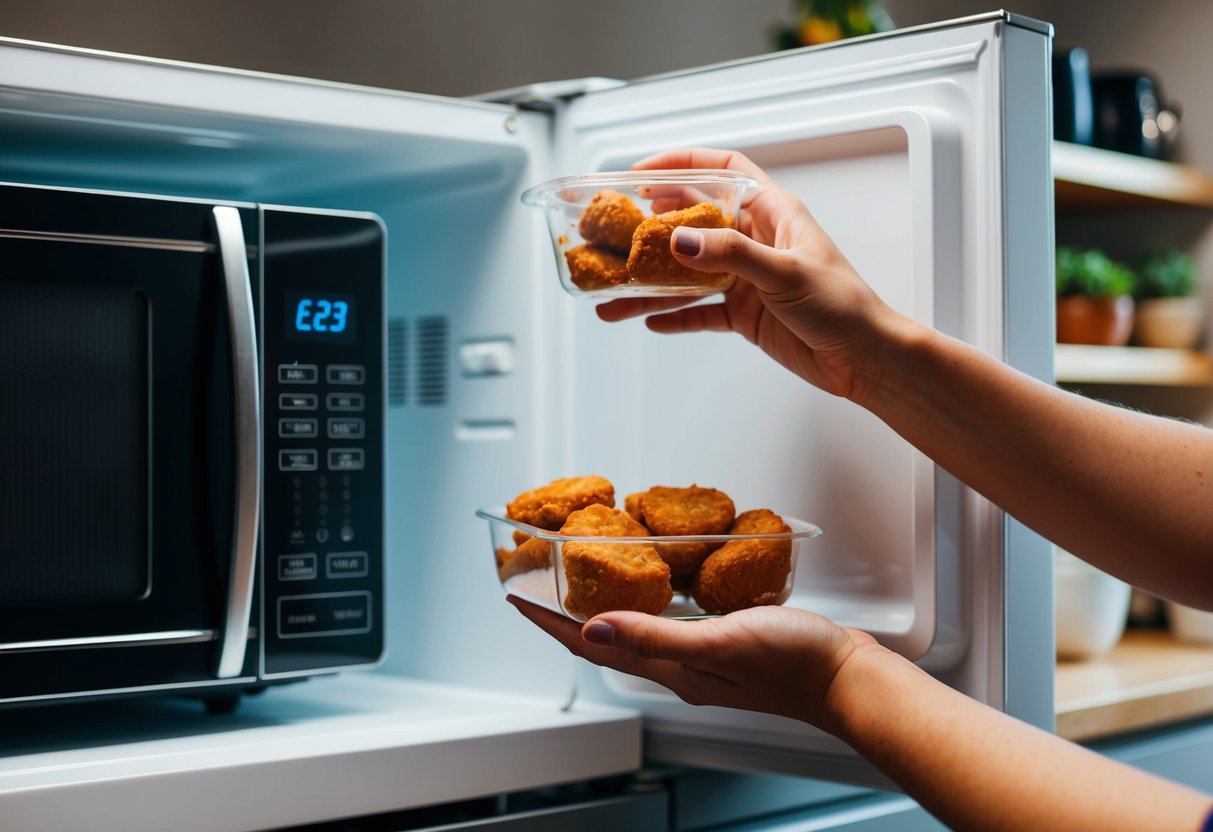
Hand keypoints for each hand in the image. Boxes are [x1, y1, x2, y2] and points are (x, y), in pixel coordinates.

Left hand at [507, 595, 884, 731]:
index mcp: (670, 669)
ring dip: (603, 606)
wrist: (846, 677)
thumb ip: (656, 636)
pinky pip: (669, 619)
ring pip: (634, 629)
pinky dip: (648, 601)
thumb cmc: (792, 663)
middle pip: (604, 638)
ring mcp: (701, 656)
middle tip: (539, 584)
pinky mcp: (725, 641)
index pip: (592, 645)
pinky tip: (657, 584)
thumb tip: (594, 625)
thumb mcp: (719, 643)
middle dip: (566, 613)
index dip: (550, 621)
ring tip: (582, 580)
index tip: (516, 596)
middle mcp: (678, 666)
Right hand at [598, 148, 915, 400]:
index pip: (722, 170)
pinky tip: (648, 318)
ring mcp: (746, 278)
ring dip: (652, 281)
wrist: (863, 359)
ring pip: (688, 272)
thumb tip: (680, 241)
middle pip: (694, 219)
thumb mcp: (786, 272)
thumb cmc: (843, 305)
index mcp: (772, 212)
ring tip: (614, 292)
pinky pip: (698, 310)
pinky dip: (674, 314)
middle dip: (653, 223)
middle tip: (615, 230)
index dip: (681, 164)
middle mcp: (755, 240)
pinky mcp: (744, 314)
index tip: (640, 173)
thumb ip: (731, 255)